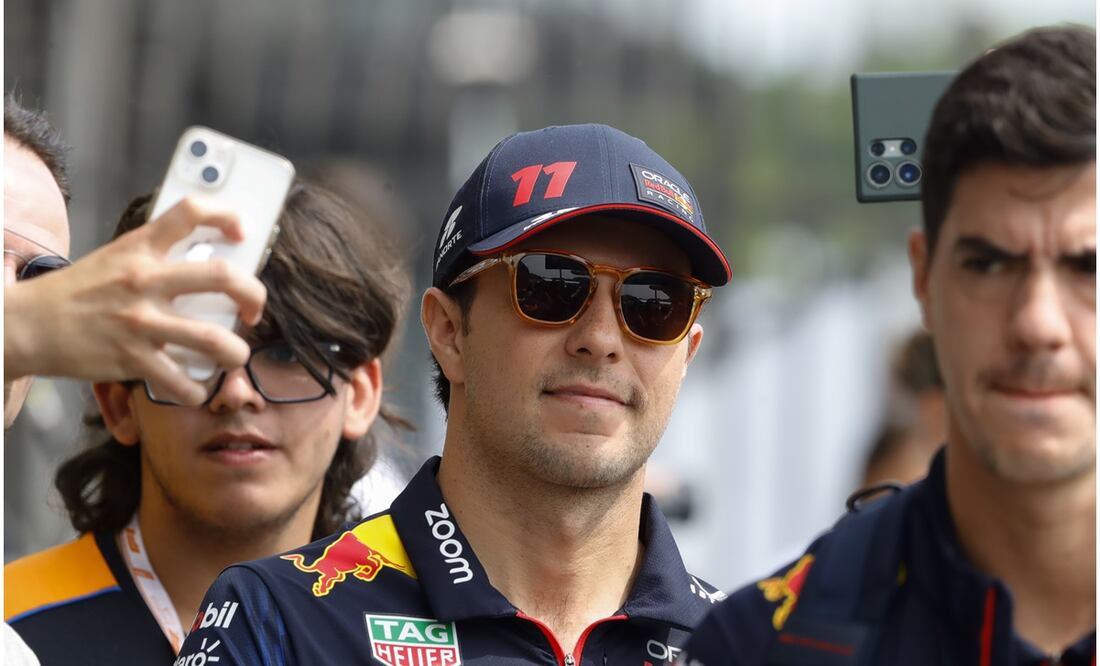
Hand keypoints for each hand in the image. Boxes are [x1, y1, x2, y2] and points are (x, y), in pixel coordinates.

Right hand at [5, 198, 266, 405]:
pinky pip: (181, 381)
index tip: (242, 234)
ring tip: (235, 356)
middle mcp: (144, 280)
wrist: (26, 325)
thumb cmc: (78, 292)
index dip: (226, 216)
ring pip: (213, 339)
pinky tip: (195, 387)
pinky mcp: (131, 359)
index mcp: (140, 248)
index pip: (190, 213)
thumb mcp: (116, 258)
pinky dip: (196, 391)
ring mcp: (140, 321)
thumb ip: (156, 257)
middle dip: (254, 296)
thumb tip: (207, 264)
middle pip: (222, 278)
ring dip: (237, 353)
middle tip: (254, 311)